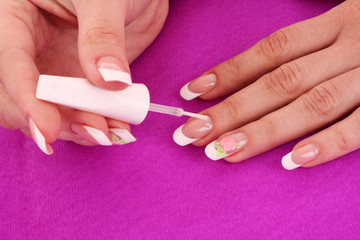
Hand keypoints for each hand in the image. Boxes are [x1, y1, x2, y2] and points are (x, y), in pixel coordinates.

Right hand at [0, 0, 168, 153]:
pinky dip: (99, 122)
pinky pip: (83, 110)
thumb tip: (109, 81)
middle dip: (54, 122)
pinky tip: (117, 128)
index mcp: (15, 16)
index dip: (26, 100)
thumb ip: (103, 36)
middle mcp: (31, 47)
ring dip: (80, 128)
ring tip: (113, 133)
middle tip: (95, 131)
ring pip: (53, 111)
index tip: (47, 130)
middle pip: (20, 98)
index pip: (9, 64)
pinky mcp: (81, 81)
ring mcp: (56, 67)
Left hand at [173, 0, 359, 169]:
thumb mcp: (351, 23)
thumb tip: (256, 79)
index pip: (270, 50)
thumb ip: (312, 46)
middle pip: (280, 82)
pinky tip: (292, 162)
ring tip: (225, 151)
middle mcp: (353, 44)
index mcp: (338, 22)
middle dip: (233, 110)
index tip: (193, 93)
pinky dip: (328, 145)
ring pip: (311, 105)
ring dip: (265, 131)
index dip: (229, 71)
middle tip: (192, 133)